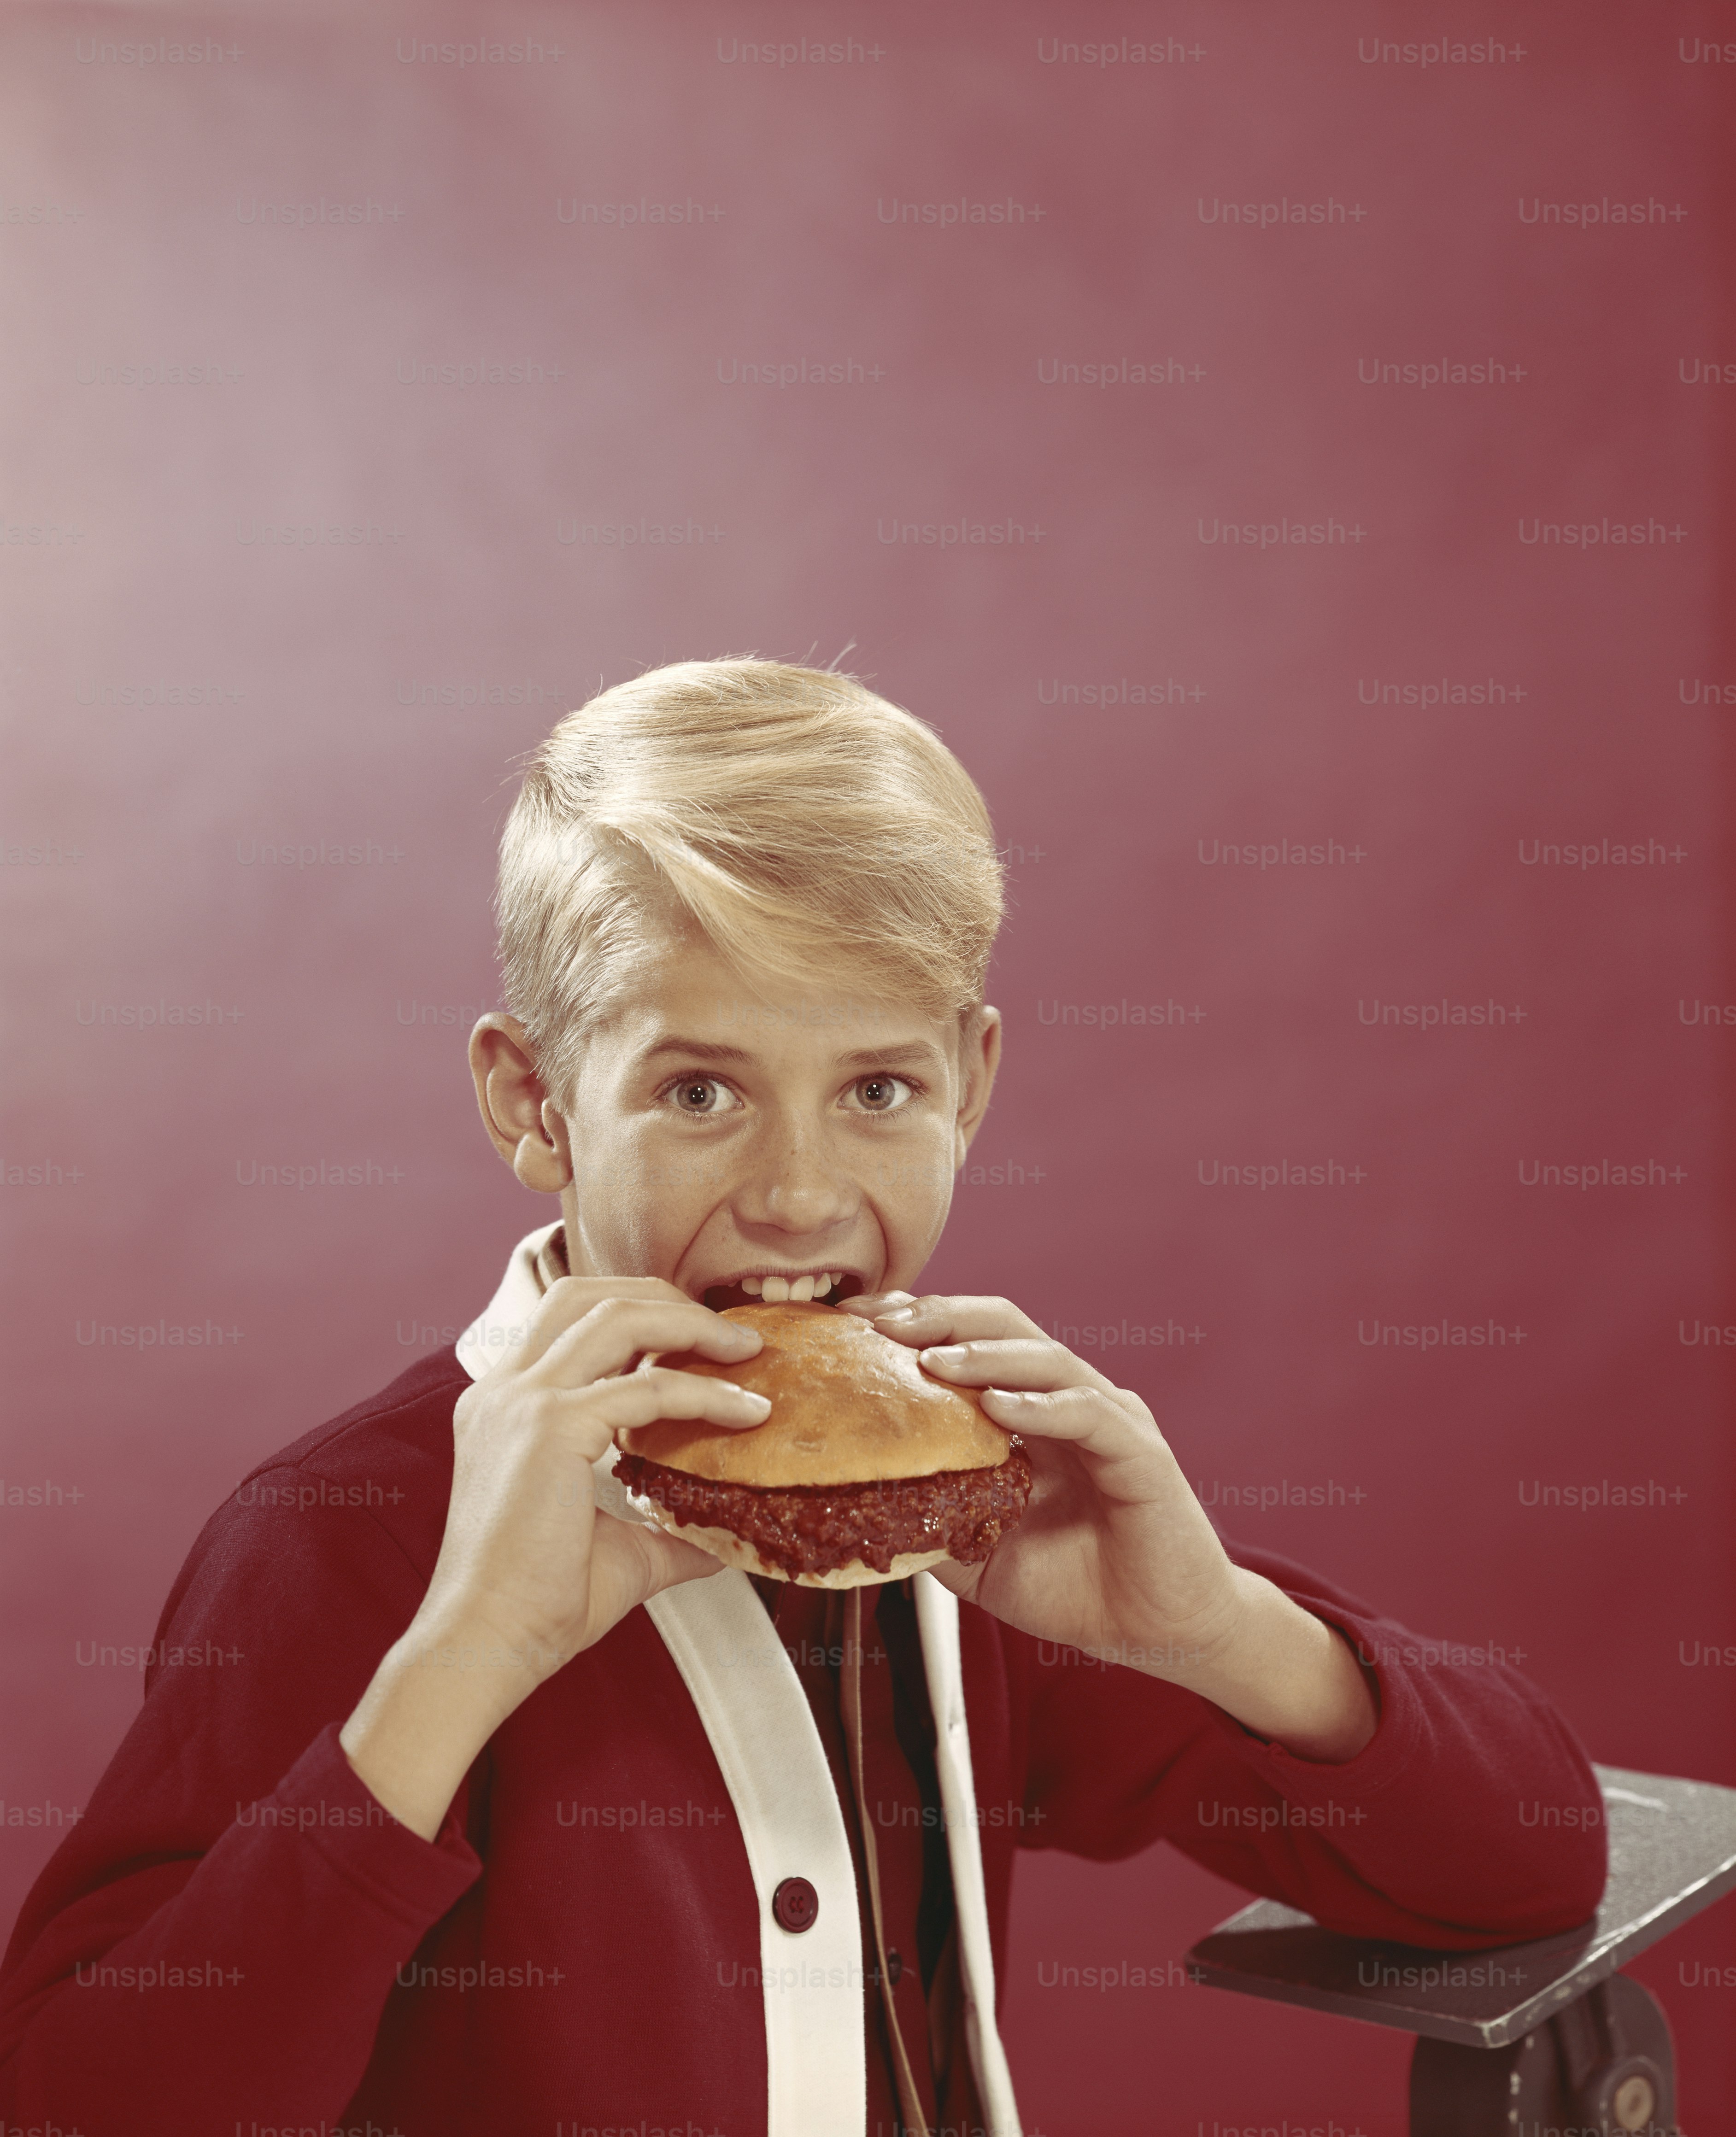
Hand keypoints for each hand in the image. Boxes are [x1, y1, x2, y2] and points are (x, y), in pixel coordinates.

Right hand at [421, 1278, 768, 1677]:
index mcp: (504, 1404)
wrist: (486, 1646)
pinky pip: (646, 1389)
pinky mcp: (550, 1428)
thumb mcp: (615, 1549)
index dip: (639, 1313)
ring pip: (617, 1316)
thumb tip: (725, 1537)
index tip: (699, 1339)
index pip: (571, 1319)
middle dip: (665, 1298)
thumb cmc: (537, 1605)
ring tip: (746, 1350)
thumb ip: (665, 1528)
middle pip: (589, 1294)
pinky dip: (704, 1393)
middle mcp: (505, 1389)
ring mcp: (522, 1402)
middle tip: (729, 1334)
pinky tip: (747, 1412)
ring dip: (690, 1325)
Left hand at [842, 1291, 1377, 1760]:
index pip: (971, 1343)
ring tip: (933, 1358)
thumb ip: (931, 1521)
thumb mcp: (979, 1554)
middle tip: (883, 1323)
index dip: (917, 1325)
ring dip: (986, 1354)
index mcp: (1029, 1412)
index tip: (857, 1323)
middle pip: (1004, 1326)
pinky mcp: (1141, 1453)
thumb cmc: (1075, 1588)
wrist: (1155, 1634)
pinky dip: (1043, 1405)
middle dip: (941, 1317)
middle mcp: (1068, 1401)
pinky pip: (1090, 1414)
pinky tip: (1000, 1405)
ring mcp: (1109, 1419)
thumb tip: (854, 1508)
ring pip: (1045, 1358)